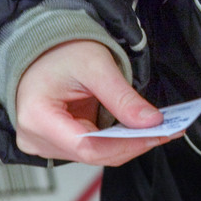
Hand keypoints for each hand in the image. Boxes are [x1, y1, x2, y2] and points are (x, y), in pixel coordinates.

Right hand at [14, 40, 180, 165]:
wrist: (42, 46)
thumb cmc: (59, 50)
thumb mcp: (95, 66)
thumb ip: (122, 97)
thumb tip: (150, 122)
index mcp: (37, 117)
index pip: (88, 147)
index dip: (127, 145)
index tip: (157, 134)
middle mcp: (34, 137)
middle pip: (92, 154)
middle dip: (132, 144)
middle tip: (166, 131)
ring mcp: (43, 142)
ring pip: (93, 154)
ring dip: (126, 144)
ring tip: (156, 130)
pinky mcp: (54, 140)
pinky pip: (89, 147)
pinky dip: (114, 140)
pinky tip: (135, 131)